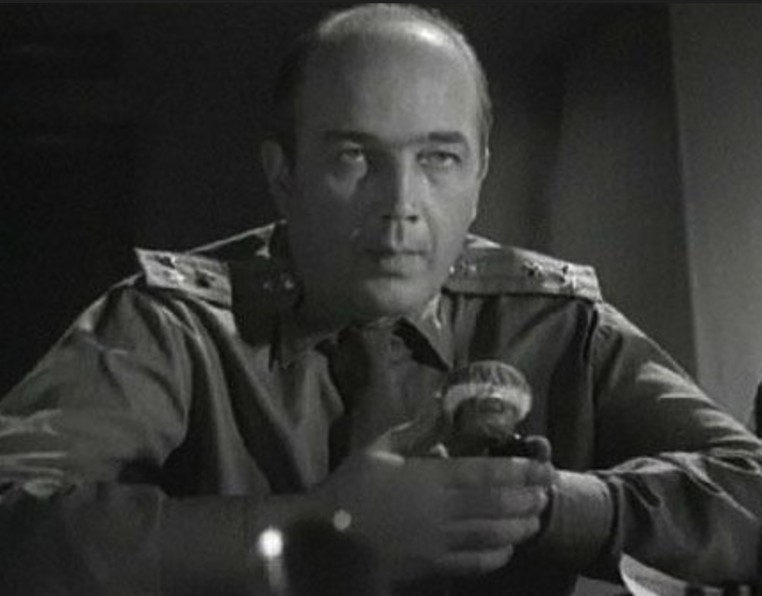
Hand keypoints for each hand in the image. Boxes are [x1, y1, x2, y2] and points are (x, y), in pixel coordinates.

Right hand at [313, 435, 553, 581]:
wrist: (324, 539)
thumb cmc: (349, 489)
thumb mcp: (377, 449)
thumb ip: (412, 430)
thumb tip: (438, 406)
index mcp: (429, 477)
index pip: (486, 472)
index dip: (519, 470)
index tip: (541, 465)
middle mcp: (442, 510)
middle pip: (497, 504)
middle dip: (528, 498)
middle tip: (548, 492)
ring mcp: (439, 541)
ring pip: (492, 534)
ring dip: (519, 526)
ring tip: (537, 518)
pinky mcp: (431, 567)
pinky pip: (473, 563)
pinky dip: (495, 556)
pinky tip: (507, 549)